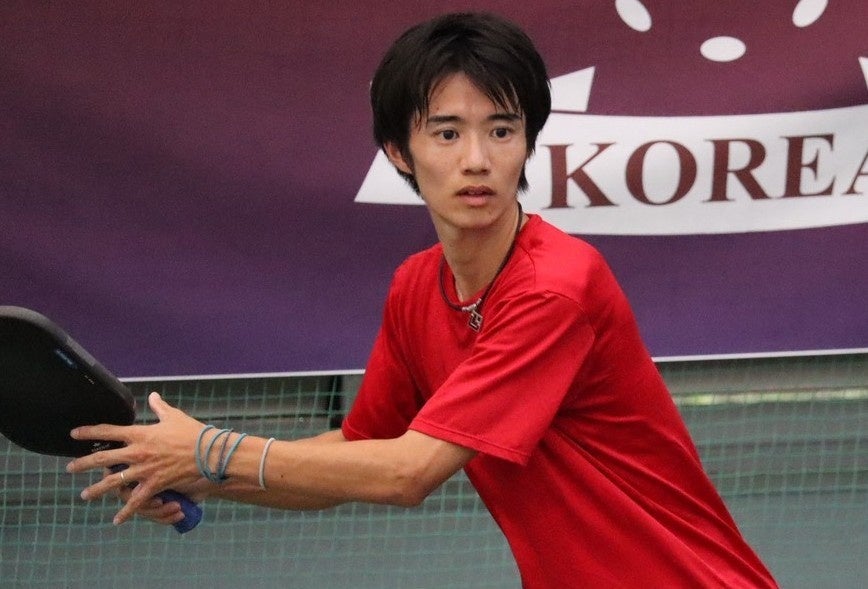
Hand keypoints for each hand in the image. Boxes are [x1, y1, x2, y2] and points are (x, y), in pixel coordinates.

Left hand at [67, 392, 207, 524]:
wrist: (208, 453)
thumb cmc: (192, 433)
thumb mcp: (175, 416)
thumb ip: (160, 407)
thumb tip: (154, 396)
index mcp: (140, 434)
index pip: (109, 431)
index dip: (89, 432)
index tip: (75, 434)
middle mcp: (137, 452)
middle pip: (104, 458)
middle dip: (84, 463)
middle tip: (70, 468)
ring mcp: (144, 470)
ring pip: (113, 481)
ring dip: (97, 489)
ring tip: (85, 495)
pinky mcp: (154, 485)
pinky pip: (136, 501)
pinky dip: (126, 512)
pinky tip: (116, 520)